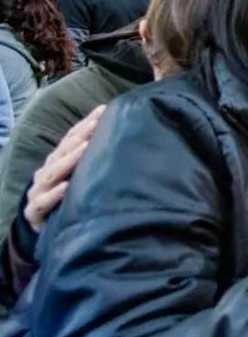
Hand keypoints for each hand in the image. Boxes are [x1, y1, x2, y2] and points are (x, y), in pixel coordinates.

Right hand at [25, 105, 105, 231]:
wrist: (43, 226)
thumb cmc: (68, 197)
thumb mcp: (81, 176)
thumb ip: (94, 158)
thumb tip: (123, 137)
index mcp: (58, 160)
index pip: (71, 138)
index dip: (86, 124)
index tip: (104, 110)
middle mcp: (47, 171)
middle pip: (63, 151)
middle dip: (80, 136)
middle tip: (97, 124)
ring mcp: (39, 190)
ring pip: (53, 172)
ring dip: (69, 159)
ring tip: (85, 147)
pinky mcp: (35, 211)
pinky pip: (44, 202)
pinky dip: (55, 194)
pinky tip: (67, 186)